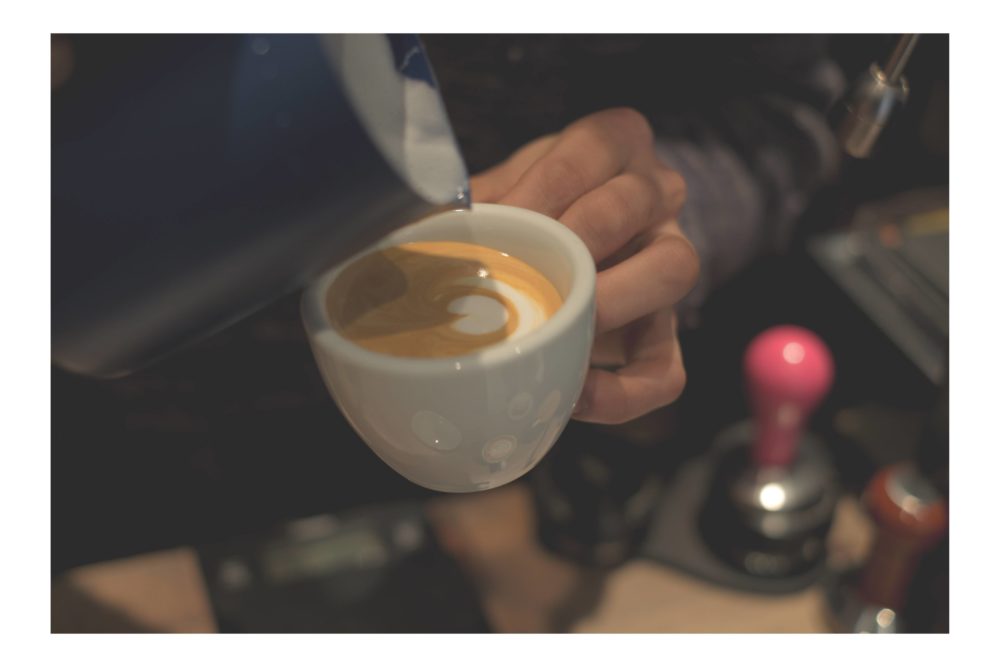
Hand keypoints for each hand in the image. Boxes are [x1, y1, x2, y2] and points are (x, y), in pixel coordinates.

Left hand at [471, 108, 699, 423]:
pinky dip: (623, 392)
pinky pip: (667, 370)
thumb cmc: (527, 213)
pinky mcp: (666, 333)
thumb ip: (474, 205)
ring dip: (612, 300)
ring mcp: (669, 260)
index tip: (506, 215)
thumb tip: (412, 236)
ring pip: (674, 268)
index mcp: (615, 145)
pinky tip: (573, 393)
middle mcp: (655, 194)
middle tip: (534, 269)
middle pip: (638, 200)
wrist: (563, 252)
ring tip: (559, 326)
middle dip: (582, 236)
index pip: (596, 147)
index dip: (550, 183)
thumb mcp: (504, 188)